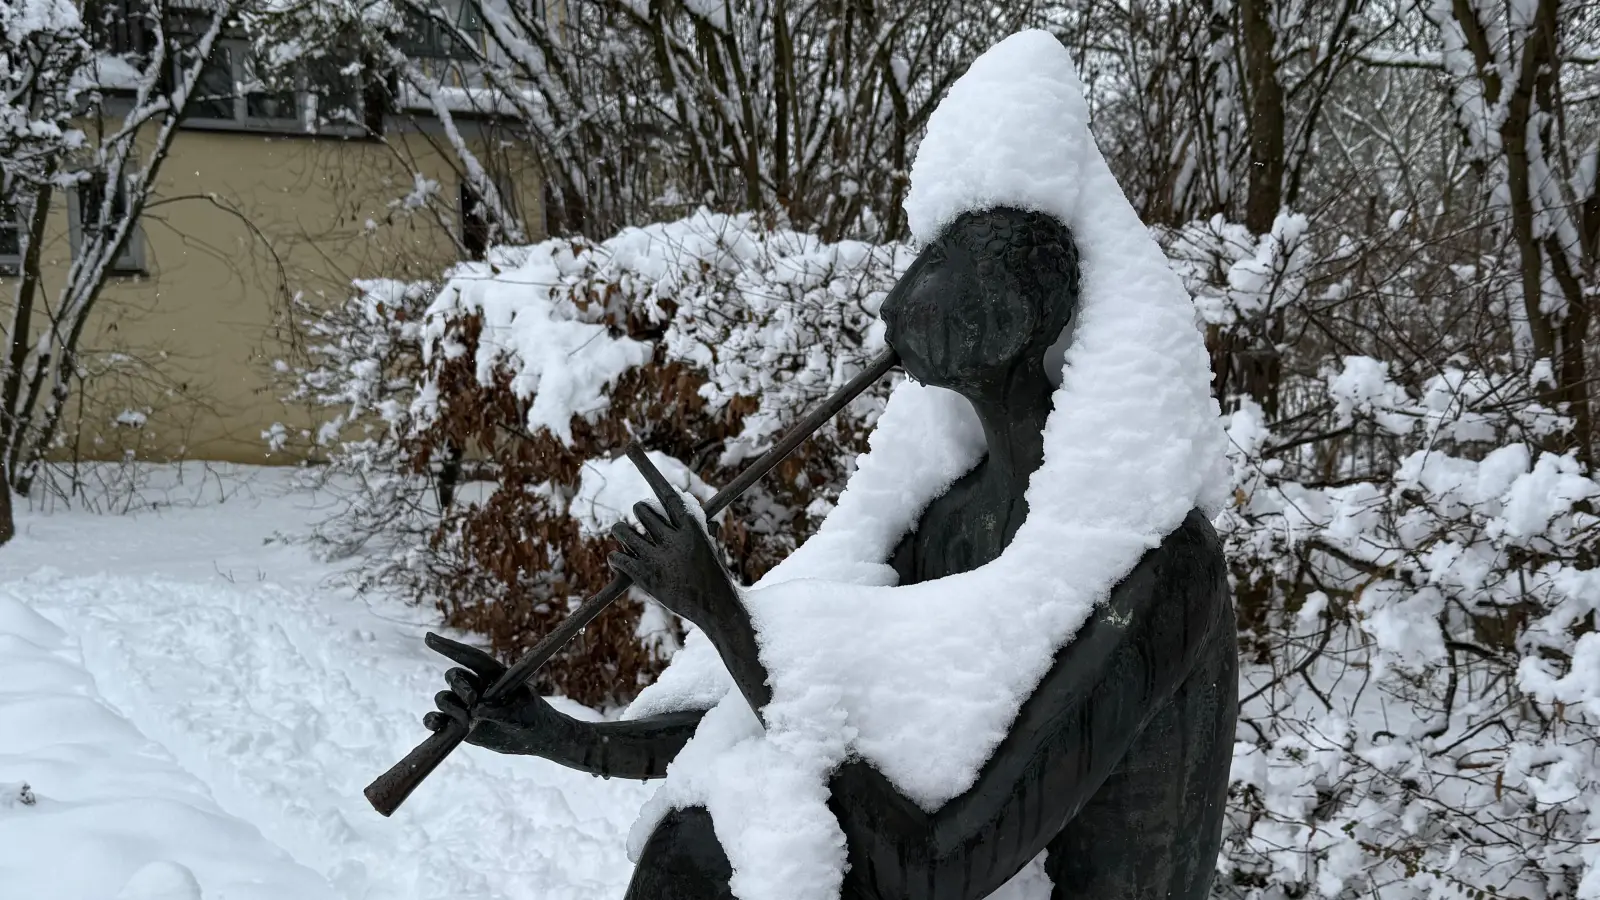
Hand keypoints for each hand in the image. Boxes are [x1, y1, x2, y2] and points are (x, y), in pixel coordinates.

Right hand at [421, 633, 564, 755]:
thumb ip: (501, 711)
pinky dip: (432, 721)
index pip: (470, 657)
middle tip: (471, 700)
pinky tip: (436, 724)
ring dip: (450, 707)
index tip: (428, 638)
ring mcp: (466, 706)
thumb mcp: (523, 713)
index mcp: (493, 674)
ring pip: (444, 697)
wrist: (532, 739)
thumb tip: (475, 710)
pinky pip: (437, 719)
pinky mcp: (459, 724)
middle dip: (459, 685)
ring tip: (467, 722)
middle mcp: (477, 687)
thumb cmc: (533, 719)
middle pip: (454, 676)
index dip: (449, 647)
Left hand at [605, 452, 736, 631]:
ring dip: (623, 532)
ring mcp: (659, 560)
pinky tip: (621, 560)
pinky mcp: (646, 579)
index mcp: (691, 527)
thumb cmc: (712, 573)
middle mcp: (674, 540)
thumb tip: (678, 500)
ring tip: (630, 539)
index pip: (666, 493)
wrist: (717, 609)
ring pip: (623, 530)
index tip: (630, 447)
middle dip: (640, 513)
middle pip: (641, 509)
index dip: (647, 469)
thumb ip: (692, 522)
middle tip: (645, 526)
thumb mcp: (709, 544)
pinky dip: (616, 557)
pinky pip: (617, 557)